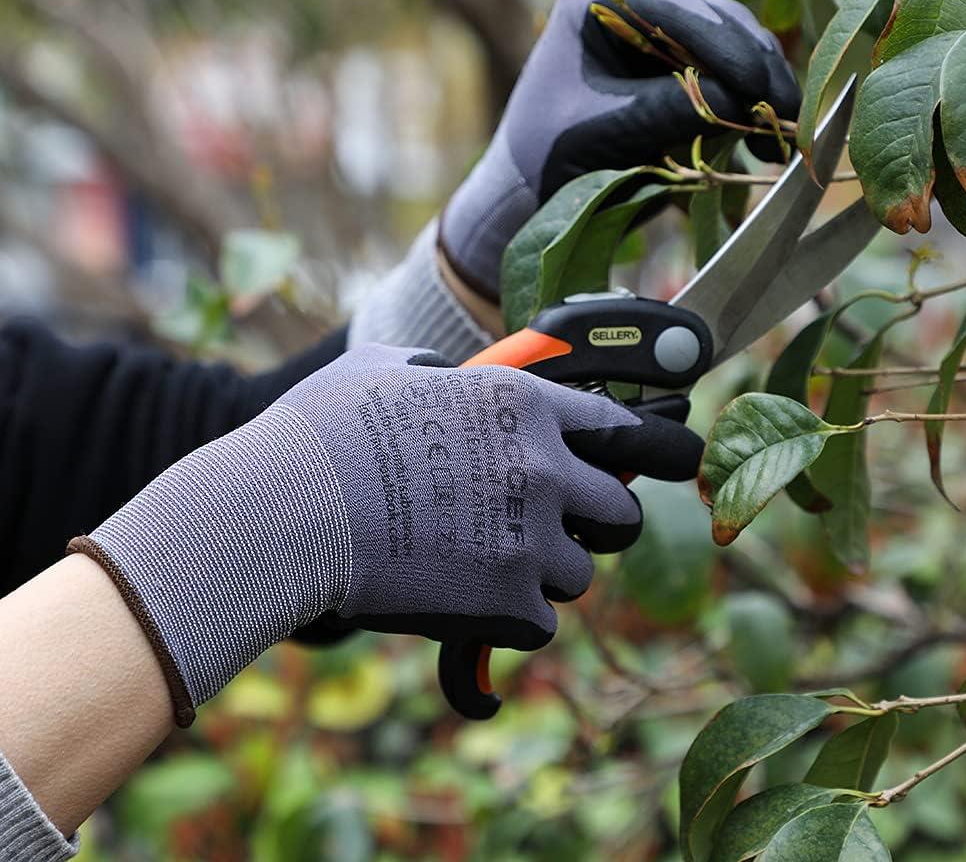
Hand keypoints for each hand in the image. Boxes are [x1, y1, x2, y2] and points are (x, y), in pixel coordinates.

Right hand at [69, 345, 702, 724]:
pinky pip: (539, 623)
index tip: (656, 462)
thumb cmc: (321, 433)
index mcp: (521, 404)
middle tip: (552, 528)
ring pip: (578, 574)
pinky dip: (507, 620)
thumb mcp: (380, 370)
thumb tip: (438, 376)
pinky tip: (463, 600)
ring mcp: (529, 539)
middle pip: (621, 513)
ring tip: (482, 564)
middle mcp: (541, 468)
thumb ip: (432, 372)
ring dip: (540, 574)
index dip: (644, 448)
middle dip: (593, 524)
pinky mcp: (507, 603)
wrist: (282, 512)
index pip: (621, 427)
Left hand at [440, 0, 800, 300]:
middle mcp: (633, 2)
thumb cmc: (550, 156)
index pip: (676, 10)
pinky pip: (728, 75)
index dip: (725, 48)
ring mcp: (660, 32)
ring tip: (785, 133)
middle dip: (754, 69)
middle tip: (789, 114)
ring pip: (732, 46)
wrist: (531, 191)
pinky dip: (751, 104)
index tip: (757, 89)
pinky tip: (769, 137)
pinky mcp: (678, 67)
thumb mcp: (607, 131)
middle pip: (715, 22)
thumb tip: (743, 101)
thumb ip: (670, 110)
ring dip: (761, 89)